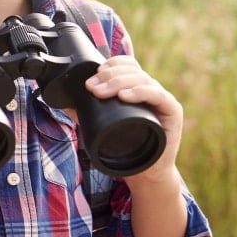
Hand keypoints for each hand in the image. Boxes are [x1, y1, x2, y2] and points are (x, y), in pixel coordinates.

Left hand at [84, 55, 182, 182]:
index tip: (94, 74)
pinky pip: (158, 96)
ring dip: (118, 82)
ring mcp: (162, 99)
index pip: (127, 64)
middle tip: (91, 87)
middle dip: (108, 75)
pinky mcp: (172, 111)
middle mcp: (151, 89)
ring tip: (100, 92)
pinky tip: (125, 95)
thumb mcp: (102, 124)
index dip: (111, 64)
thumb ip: (84, 110)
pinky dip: (140, 92)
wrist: (145, 172)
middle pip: (132, 70)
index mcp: (137, 87)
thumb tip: (64, 99)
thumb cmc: (126, 147)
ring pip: (142, 79)